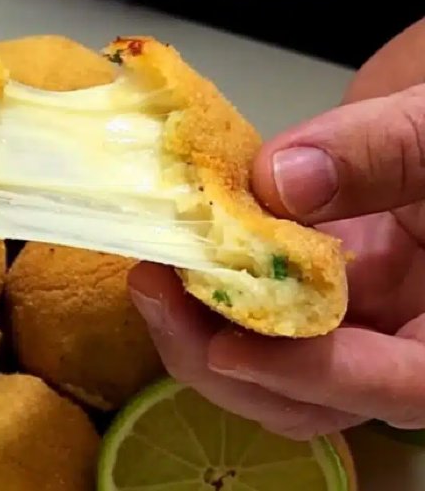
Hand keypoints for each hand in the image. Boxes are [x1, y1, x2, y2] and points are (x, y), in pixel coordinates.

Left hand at [129, 17, 424, 439]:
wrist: (420, 145)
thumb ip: (381, 154)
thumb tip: (281, 182)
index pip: (398, 385)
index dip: (312, 377)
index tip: (227, 350)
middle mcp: (388, 350)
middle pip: (305, 401)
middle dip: (219, 358)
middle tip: (155, 291)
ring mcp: (336, 336)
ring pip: (262, 376)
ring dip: (194, 336)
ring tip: (150, 276)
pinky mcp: (296, 311)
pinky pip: (243, 330)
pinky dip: (198, 305)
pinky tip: (168, 260)